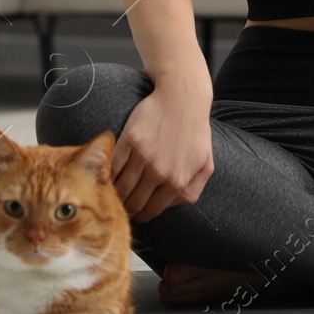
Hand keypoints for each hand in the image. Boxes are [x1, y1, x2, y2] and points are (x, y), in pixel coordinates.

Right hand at [111, 77, 214, 222]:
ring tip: (114, 194)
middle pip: (134, 203)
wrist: (183, 98)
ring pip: (120, 188)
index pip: (152, 210)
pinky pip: (113, 167)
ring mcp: (142, 156)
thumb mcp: (205, 164)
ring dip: (115, 194)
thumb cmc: (195, 131)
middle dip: (127, 209)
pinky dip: (108, 176)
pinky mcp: (129, 140)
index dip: (142, 215)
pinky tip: (109, 177)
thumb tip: (172, 205)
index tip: (137, 213)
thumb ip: (192, 190)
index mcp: (178, 181)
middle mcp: (159, 172)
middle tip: (122, 206)